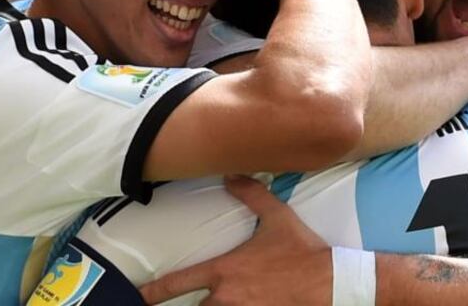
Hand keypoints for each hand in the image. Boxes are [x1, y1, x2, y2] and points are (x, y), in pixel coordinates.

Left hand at [140, 175, 331, 304]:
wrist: (328, 282)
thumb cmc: (301, 251)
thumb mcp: (277, 217)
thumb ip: (252, 195)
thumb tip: (232, 175)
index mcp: (224, 271)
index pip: (177, 284)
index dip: (153, 292)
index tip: (139, 297)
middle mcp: (226, 297)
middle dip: (201, 303)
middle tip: (211, 295)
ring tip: (229, 300)